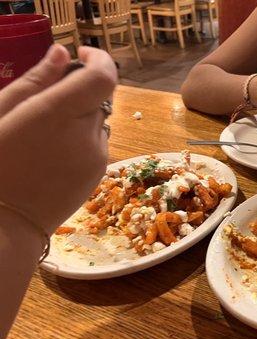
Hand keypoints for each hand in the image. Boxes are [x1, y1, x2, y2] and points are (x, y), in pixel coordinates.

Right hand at [0, 44, 116, 233]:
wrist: (5, 224)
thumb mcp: (1, 114)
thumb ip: (35, 81)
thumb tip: (62, 53)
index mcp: (58, 114)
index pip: (103, 76)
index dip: (99, 59)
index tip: (81, 54)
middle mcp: (86, 134)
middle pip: (99, 98)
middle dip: (80, 92)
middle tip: (48, 101)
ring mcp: (97, 157)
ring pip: (100, 122)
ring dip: (82, 117)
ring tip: (47, 134)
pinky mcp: (99, 174)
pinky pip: (98, 144)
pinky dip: (83, 138)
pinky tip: (54, 153)